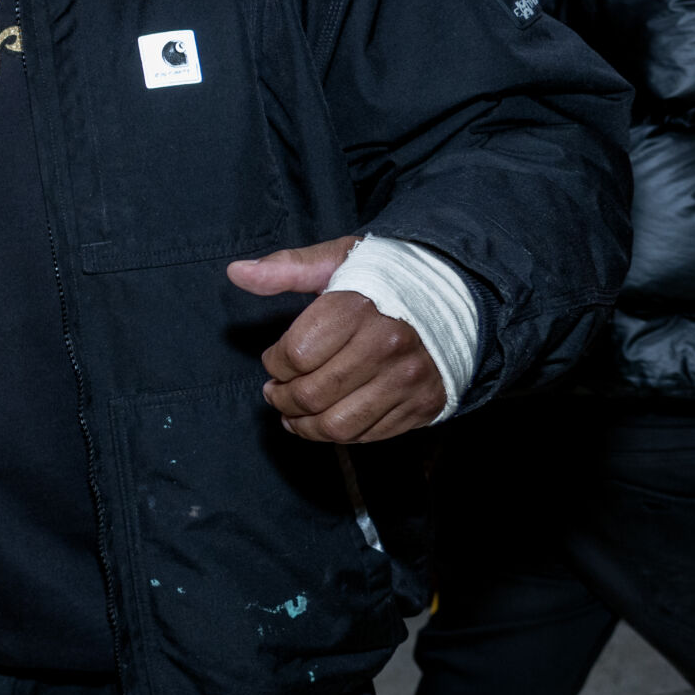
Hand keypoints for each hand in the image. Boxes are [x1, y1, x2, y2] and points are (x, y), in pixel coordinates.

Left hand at [230, 238, 445, 442]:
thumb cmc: (387, 276)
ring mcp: (408, 379)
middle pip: (312, 395)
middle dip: (282, 399)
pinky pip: (370, 434)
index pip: (294, 355)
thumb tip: (236, 272)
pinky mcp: (424, 403)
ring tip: (292, 414)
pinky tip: (327, 420)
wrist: (459, 292)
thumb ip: (285, 268)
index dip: (273, 363)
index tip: (273, 361)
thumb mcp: (336, 259)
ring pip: (338, 424)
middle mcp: (386, 346)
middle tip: (275, 392)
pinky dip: (340, 433)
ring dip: (304, 426)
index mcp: (358, 308)